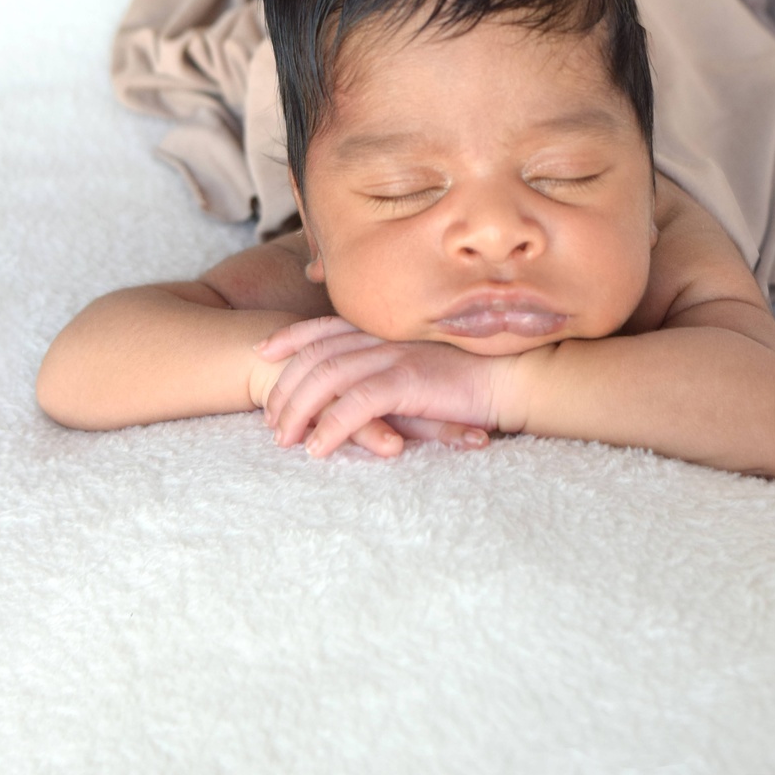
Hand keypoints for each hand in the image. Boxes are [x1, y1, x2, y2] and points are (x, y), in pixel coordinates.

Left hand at [253, 315, 515, 458]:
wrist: (510, 378)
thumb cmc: (469, 376)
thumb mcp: (422, 360)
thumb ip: (391, 361)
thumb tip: (364, 380)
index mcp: (386, 328)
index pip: (326, 325)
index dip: (290, 336)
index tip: (263, 351)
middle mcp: (385, 336)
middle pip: (317, 354)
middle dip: (286, 385)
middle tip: (270, 418)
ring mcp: (395, 355)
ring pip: (328, 377)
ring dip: (299, 410)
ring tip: (284, 439)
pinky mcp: (408, 381)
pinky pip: (357, 404)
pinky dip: (332, 427)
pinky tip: (318, 449)